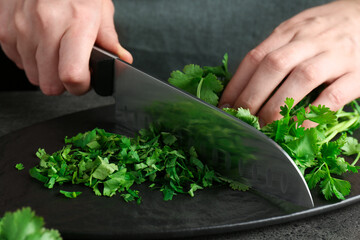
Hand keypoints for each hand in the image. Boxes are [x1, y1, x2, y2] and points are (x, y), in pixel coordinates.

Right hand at [0, 0, 131, 94]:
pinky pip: (17, 61)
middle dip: (64, 83)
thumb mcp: (100, 7)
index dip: (81, 86)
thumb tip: (122, 60)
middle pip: (50, 84)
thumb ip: (109, 38)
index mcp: (77, 22)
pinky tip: (40, 44)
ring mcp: (22, 27)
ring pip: (33, 75)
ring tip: (56, 51)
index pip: (72, 75)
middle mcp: (47, 25)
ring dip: (46, 71)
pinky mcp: (5, 28)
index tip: (86, 82)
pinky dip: (29, 58)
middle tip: (72, 69)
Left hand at [219, 0, 359, 125]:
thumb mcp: (296, 31)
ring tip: (264, 126)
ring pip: (301, 78)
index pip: (255, 57)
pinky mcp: (357, 73)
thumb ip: (274, 51)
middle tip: (241, 119)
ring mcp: (335, 55)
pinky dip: (313, 113)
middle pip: (274, 66)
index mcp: (289, 30)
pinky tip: (298, 127)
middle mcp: (310, 39)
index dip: (237, 84)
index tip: (225, 106)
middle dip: (252, 96)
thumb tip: (245, 84)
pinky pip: (333, 94)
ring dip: (278, 106)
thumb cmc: (328, 29)